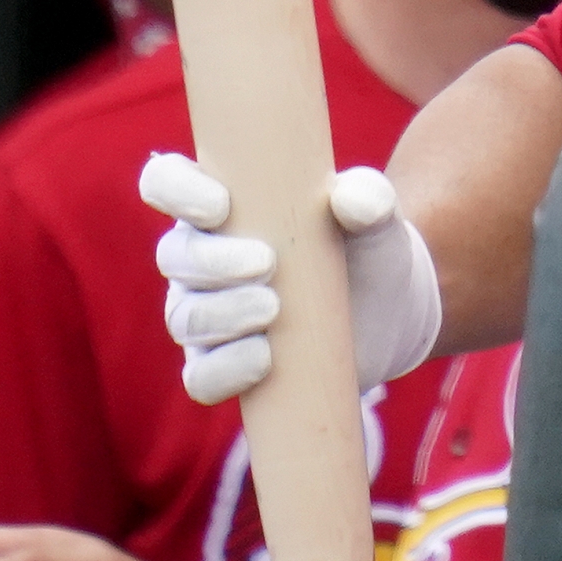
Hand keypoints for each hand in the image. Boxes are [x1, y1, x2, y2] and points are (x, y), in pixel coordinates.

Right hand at [144, 153, 441, 402]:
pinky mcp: (224, 366)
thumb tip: (350, 200)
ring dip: (222, 315)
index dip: (176, 190)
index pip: (167, 183)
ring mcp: (206, 315)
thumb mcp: (377, 215)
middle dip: (213, 261)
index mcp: (220, 206)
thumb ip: (369, 196)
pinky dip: (225, 369)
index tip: (221, 206)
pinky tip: (264, 359)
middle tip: (267, 263)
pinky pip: (201, 377)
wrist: (394, 311)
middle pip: (175, 256)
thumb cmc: (369, 247)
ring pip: (184, 317)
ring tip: (274, 309)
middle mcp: (200, 259)